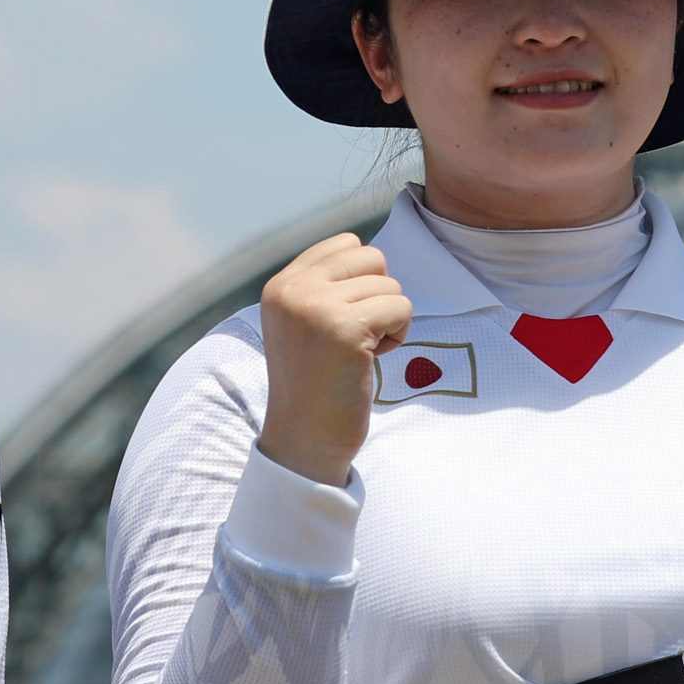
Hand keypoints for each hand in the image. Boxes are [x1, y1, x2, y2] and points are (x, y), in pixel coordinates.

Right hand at [256, 233, 412, 486]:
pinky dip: (399, 335)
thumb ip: (326, 287)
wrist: (305, 440)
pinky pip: (401, 308)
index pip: (345, 244)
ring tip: (363, 352)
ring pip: (391, 285)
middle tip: (361, 335)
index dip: (362, 279)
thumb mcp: (304, 324)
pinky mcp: (347, 329)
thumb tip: (371, 257)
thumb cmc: (315, 385)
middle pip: (372, 257)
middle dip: (379, 295)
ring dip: (390, 320)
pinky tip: (373, 359)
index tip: (347, 319)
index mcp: (282, 285)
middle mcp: (294, 290)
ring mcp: (318, 307)